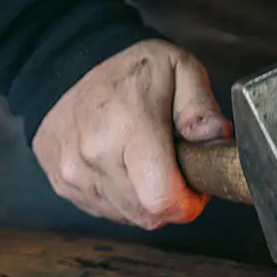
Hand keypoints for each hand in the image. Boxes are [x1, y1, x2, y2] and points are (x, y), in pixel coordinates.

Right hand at [32, 39, 231, 228]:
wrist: (72, 60)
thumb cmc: (134, 70)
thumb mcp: (181, 70)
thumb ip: (202, 108)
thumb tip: (216, 136)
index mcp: (130, 128)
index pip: (162, 200)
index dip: (188, 205)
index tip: (196, 189)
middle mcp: (94, 154)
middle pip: (147, 215)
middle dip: (170, 202)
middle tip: (175, 170)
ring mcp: (71, 170)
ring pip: (126, 216)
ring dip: (145, 200)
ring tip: (148, 164)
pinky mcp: (60, 180)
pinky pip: (103, 210)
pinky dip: (120, 198)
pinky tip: (123, 167)